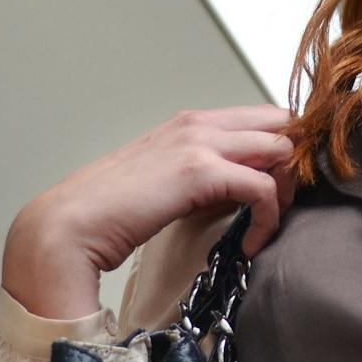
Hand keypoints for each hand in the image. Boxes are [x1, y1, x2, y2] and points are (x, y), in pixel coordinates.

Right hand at [1, 104, 294, 319]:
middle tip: (278, 206)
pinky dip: (268, 218)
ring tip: (265, 226)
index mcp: (190, 123)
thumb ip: (198, 177)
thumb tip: (235, 194)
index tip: (277, 191)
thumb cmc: (109, 212)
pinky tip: (251, 243)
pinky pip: (262, 187)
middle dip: (291, 165)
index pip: (263, 118)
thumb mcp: (164, 183)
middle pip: (281, 124)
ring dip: (284, 191)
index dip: (280, 152)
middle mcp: (199, 123)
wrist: (69, 225)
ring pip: (281, 149)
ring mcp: (201, 142)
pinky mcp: (201, 171)